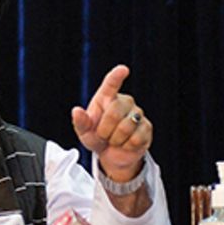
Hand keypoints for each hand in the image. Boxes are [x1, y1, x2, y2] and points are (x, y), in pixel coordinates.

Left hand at [70, 64, 151, 180]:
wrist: (111, 154)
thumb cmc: (97, 137)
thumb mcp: (84, 132)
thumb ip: (80, 122)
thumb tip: (76, 111)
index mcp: (106, 98)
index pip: (111, 84)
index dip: (117, 76)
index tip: (123, 69)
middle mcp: (124, 102)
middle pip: (114, 112)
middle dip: (104, 130)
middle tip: (103, 135)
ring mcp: (137, 114)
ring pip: (125, 127)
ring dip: (115, 139)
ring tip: (114, 139)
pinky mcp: (147, 127)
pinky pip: (135, 138)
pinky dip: (126, 146)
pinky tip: (125, 144)